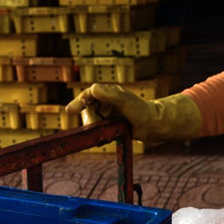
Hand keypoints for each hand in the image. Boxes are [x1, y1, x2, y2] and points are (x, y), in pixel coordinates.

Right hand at [65, 85, 201, 141]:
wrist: (153, 125)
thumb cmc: (141, 111)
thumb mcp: (125, 101)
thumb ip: (110, 95)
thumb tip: (93, 88)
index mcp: (108, 93)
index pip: (88, 95)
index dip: (78, 102)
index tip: (70, 111)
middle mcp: (105, 102)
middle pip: (87, 110)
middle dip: (91, 119)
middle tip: (100, 125)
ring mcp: (107, 114)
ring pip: (91, 121)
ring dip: (96, 128)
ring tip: (109, 130)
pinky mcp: (109, 125)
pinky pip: (97, 130)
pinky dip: (100, 134)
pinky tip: (109, 135)